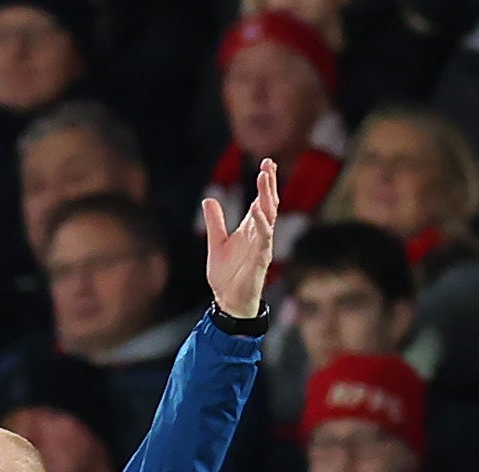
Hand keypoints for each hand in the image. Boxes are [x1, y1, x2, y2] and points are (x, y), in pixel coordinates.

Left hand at [203, 157, 281, 320]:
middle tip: (267, 164)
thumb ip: (215, 222)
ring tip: (263, 178)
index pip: (261, 201)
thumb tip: (209, 199)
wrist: (228, 302)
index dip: (265, 183)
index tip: (266, 163)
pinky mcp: (261, 259)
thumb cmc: (226, 275)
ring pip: (269, 217)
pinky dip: (262, 223)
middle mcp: (259, 234)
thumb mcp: (216, 243)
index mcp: (250, 229)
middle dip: (269, 184)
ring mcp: (262, 246)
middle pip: (268, 204)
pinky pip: (264, 238)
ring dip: (267, 197)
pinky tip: (258, 209)